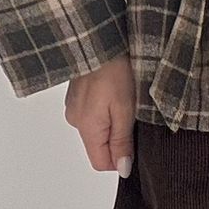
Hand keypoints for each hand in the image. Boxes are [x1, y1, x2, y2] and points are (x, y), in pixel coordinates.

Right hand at [64, 51, 136, 175]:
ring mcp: (74, 107)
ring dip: (113, 120)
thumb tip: (122, 170)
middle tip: (131, 112)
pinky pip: (93, 113)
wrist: (98, 38)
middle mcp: (75, 121)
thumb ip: (122, 142)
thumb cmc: (114, 70)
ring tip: (123, 97)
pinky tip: (114, 90)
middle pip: (100, 146)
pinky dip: (105, 108)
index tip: (134, 138)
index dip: (121, 158)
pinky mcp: (77, 96)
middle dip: (119, 136)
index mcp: (86, 127)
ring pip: (98, 129)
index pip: (101, 164)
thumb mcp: (126, 109)